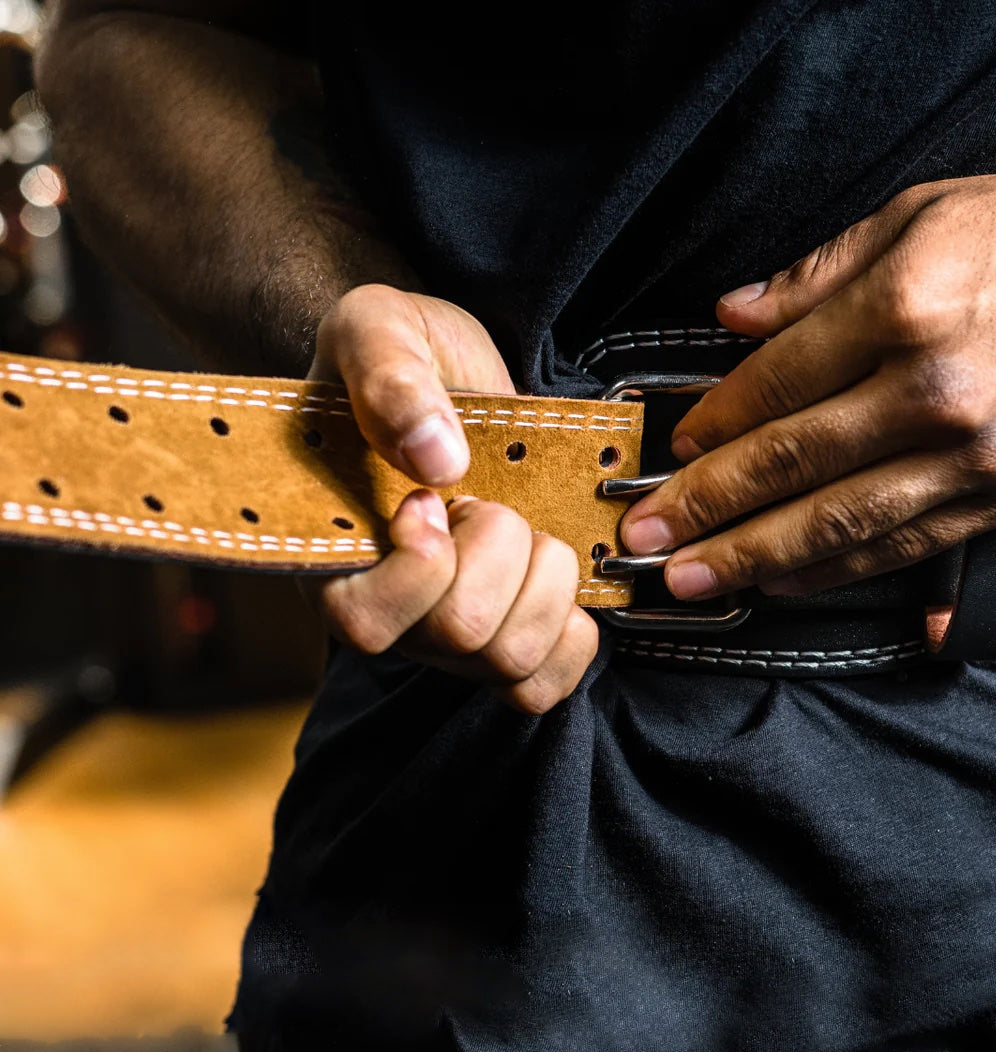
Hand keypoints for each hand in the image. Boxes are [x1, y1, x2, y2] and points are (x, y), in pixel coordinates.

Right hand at [308, 285, 598, 712]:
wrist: (449, 378)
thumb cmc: (400, 361)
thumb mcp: (377, 330)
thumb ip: (388, 379)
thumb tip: (436, 460)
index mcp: (333, 557)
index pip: (365, 625)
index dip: (421, 562)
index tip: (430, 497)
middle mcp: (389, 615)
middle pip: (460, 635)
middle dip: (499, 547)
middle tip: (484, 500)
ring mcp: (448, 638)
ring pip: (512, 659)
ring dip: (541, 578)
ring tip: (522, 527)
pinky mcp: (506, 641)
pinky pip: (544, 686)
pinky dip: (570, 635)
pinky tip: (555, 580)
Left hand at [621, 166, 995, 598]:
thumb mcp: (928, 215)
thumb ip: (818, 273)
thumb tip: (736, 315)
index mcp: (905, 309)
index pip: (774, 383)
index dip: (711, 423)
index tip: (673, 446)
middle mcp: (934, 393)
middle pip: (789, 464)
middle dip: (704, 507)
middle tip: (645, 537)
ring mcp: (973, 457)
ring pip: (837, 524)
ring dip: (752, 558)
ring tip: (691, 579)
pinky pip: (903, 548)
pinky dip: (836, 571)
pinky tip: (785, 582)